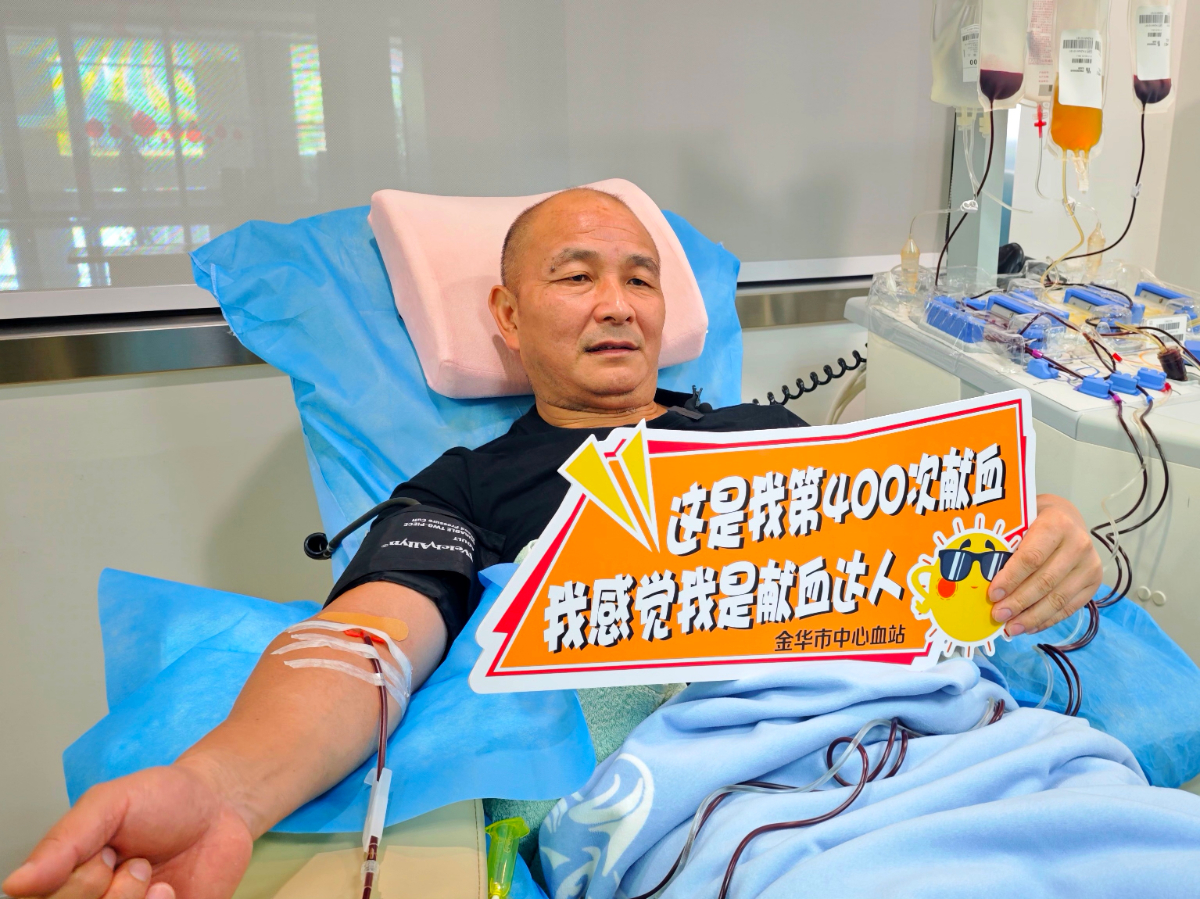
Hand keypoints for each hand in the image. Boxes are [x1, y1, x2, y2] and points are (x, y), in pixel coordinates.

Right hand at [3, 763, 251, 898]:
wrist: (221, 806)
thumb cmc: (161, 800)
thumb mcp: (110, 804)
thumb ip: (65, 842)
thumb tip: (16, 885)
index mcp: (63, 881)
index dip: (78, 885)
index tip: (103, 852)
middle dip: (112, 892)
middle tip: (134, 861)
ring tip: (150, 874)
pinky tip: (169, 891)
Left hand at [988, 494, 1103, 635]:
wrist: (1067, 518)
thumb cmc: (1034, 519)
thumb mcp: (1019, 518)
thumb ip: (1005, 539)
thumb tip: (979, 573)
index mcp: (1057, 524)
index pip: (1031, 557)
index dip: (1011, 578)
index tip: (992, 594)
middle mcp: (1078, 544)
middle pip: (1044, 581)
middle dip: (1018, 602)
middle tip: (997, 616)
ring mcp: (1090, 565)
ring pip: (1058, 598)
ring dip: (1032, 617)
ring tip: (1011, 628)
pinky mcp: (1093, 583)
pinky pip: (1069, 607)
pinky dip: (1047, 619)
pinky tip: (1029, 627)